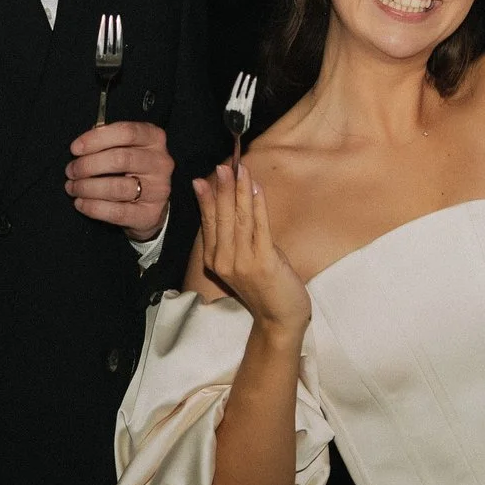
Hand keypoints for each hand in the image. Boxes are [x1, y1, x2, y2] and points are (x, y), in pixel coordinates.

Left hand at [66, 120, 173, 238]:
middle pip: (120, 159)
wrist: (151, 203)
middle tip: (70, 171)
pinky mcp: (150, 214)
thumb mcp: (126, 147)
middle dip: (88, 165)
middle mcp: (160, 162)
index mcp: (154, 138)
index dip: (96, 139)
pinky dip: (93, 207)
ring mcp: (158, 189)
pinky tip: (80, 203)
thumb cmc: (132, 168)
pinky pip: (117, 212)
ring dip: (87, 187)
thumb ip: (107, 141)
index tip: (75, 148)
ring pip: (117, 187)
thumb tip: (81, 146)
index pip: (126, 132)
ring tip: (73, 187)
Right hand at [194, 162, 310, 338]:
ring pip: (239, 219)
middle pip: (221, 217)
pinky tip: (256, 189)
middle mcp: (223, 260)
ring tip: (239, 169)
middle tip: (223, 165)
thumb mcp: (243, 261)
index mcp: (214, 260)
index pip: (208, 222)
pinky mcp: (263, 262)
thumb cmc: (265, 287)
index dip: (207, 198)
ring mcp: (242, 262)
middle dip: (222, 188)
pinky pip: (259, 227)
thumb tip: (234, 205)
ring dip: (239, 191)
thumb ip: (236, 237)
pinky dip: (257, 205)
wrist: (279, 319)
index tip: (204, 177)